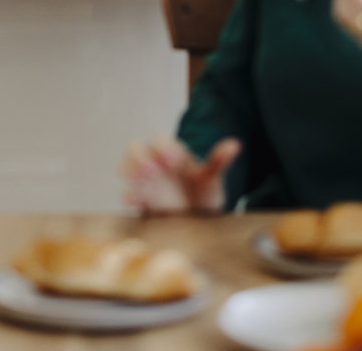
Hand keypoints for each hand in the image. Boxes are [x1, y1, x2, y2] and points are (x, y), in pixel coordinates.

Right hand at [122, 136, 239, 214]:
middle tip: (152, 169)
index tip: (175, 160)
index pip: (159, 140)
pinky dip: (130, 198)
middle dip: (140, 157)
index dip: (164, 147)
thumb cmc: (203, 192)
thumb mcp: (212, 178)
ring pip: (126, 168)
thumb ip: (219, 161)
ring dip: (131, 173)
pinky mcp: (140, 202)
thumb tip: (235, 144)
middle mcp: (153, 164)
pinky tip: (136, 203)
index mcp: (170, 152)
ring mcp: (144, 183)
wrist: (200, 221)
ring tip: (141, 181)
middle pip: (134, 149)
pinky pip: (128, 196)